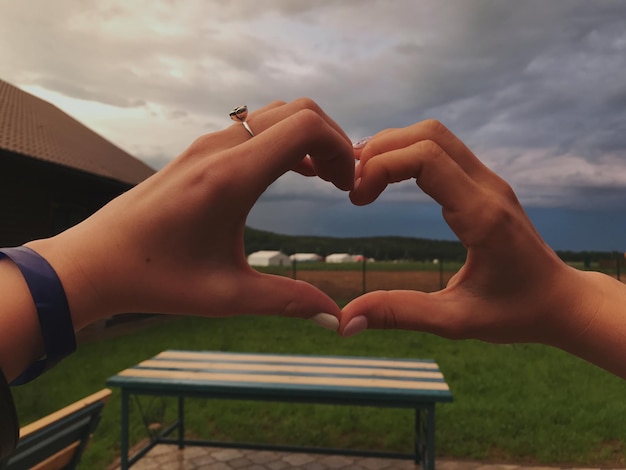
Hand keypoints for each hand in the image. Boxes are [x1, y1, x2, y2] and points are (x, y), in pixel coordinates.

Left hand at [26, 99, 354, 329]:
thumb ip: (287, 301)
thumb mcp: (227, 297)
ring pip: (274, 115)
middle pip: (297, 111)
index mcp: (231, 177)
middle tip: (341, 183)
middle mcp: (219, 149)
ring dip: (307, 138)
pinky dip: (283, 141)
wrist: (93, 262)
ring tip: (322, 178)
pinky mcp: (198, 152)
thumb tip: (334, 317)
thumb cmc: (155, 278)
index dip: (341, 148)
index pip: (305, 127)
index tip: (348, 186)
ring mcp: (206, 145)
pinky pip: (253, 128)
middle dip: (331, 140)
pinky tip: (290, 173)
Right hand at [342, 120, 604, 348]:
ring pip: (435, 135)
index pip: (425, 158)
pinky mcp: (485, 184)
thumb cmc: (516, 312)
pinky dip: (409, 154)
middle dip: (381, 150)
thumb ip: (401, 314)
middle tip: (352, 185)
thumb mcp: (455, 321)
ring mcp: (489, 181)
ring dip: (394, 148)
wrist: (563, 300)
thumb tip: (347, 320)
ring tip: (363, 179)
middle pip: (428, 134)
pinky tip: (387, 179)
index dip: (381, 167)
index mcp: (481, 215)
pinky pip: (442, 150)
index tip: (356, 200)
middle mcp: (487, 187)